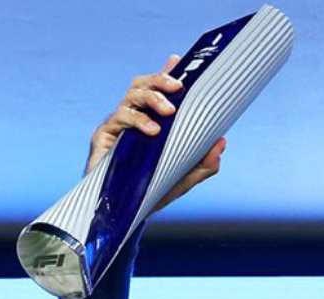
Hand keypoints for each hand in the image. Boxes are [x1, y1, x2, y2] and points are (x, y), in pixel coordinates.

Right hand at [85, 58, 225, 212]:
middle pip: (142, 85)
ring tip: (169, 111)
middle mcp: (132, 118)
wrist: (123, 214)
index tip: (178, 60)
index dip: (166, 73)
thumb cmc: (150, 192)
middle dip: (160, 80)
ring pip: (131, 96)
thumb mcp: (182, 179)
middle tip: (178, 87)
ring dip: (151, 98)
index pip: (157, 90)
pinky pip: (118, 119)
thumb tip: (221, 143)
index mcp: (149, 121)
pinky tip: (152, 131)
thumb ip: (203, 164)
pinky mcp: (102, 137)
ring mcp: (117, 126)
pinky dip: (137, 121)